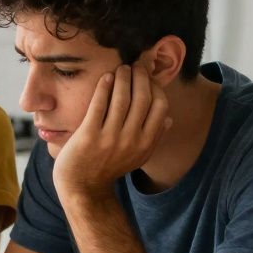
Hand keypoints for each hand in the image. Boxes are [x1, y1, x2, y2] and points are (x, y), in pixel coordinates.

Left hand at [53, 63, 171, 199]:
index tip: (148, 76)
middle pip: (142, 98)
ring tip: (121, 69)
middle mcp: (131, 140)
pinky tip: (106, 78)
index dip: (155, 86)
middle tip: (134, 66)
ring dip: (123, 78)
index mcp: (146, 143)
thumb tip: (169, 119)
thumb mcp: (137, 157)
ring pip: (122, 98)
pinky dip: (104, 88)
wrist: (83, 187)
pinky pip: (99, 105)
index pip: (160, 106)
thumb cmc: (109, 167)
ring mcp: (109, 138)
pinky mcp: (88, 136)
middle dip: (140, 76)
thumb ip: (154, 139)